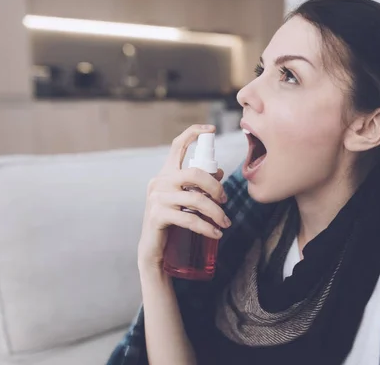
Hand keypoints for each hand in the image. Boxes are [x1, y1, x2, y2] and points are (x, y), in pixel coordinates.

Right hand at [138, 124, 229, 273]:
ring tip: (225, 223)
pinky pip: (190, 219)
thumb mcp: (186, 199)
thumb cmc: (172, 221)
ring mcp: (157, 197)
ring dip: (216, 212)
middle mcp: (159, 181)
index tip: (212, 130)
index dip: (194, 133)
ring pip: (196, 199)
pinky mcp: (157, 215)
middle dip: (216, 187)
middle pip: (195, 173)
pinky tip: (216, 232)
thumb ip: (199, 185)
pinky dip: (207, 227)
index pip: (178, 146)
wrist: (153, 248)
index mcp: (167, 173)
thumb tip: (219, 171)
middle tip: (225, 200)